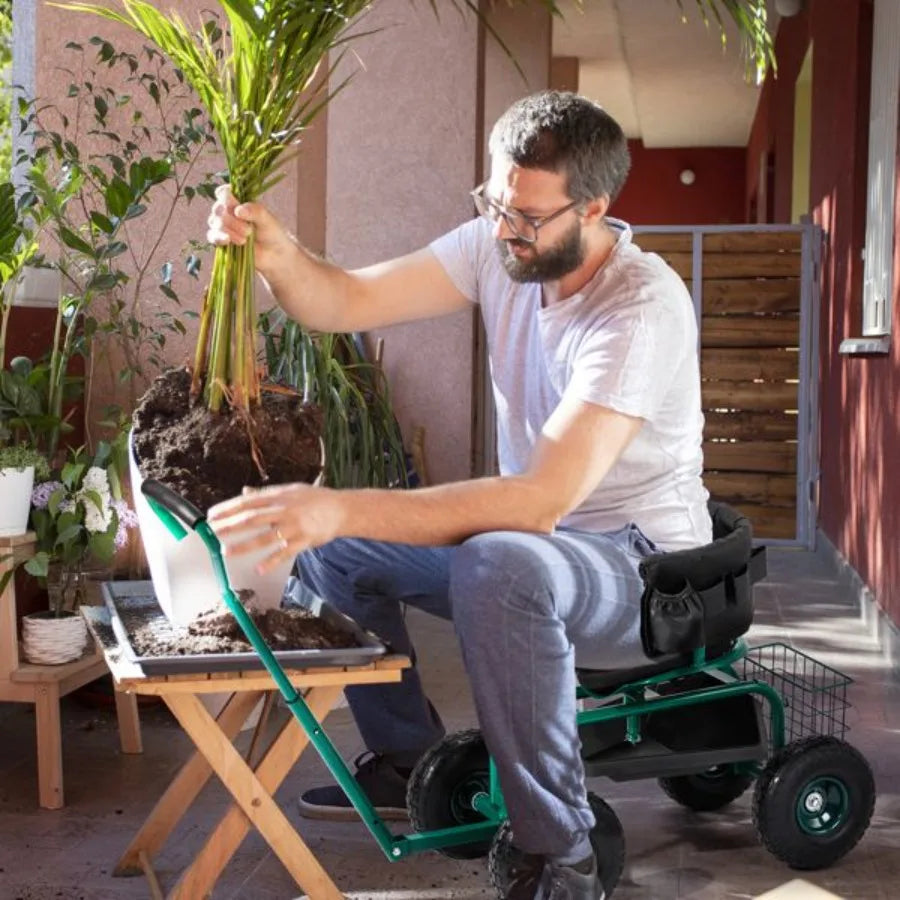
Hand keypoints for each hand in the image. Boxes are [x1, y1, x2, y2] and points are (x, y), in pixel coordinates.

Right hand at [206, 184, 293, 277]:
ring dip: (230, 231)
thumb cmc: (271, 232)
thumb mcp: (267, 219)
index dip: (225, 196)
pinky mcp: (220, 240)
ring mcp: (222, 225)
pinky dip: (219, 238)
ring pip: (215, 222)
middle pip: (218, 209)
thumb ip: (255, 211)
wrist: (274, 253)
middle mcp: (227, 211)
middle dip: (232, 220)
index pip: (223, 192)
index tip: (235, 204)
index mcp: (238, 200)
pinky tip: (227, 240)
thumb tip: (238, 210)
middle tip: (249, 231)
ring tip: (245, 240)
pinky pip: (212, 236)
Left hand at [208, 483, 344, 573]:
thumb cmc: (315, 499)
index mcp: (279, 496)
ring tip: (226, 552)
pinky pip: (285, 553)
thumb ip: (267, 493)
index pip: (248, 502)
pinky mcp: (304, 540)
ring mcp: (294, 526)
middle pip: (253, 518)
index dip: (229, 508)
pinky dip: (271, 561)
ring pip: (265, 537)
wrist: (342, 509)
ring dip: (244, 545)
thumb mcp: (290, 490)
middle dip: (230, 525)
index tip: (212, 515)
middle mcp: (285, 510)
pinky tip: (258, 569)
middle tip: (213, 532)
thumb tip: (244, 492)